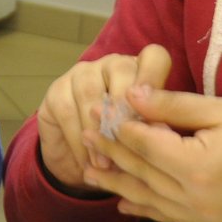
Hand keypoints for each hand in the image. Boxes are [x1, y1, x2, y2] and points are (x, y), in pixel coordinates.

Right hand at [35, 44, 171, 192]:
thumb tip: (164, 136)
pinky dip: (79, 141)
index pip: (154, 57)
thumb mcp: (143, 144)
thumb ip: (153, 132)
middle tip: (130, 144)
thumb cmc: (121, 149)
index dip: (154, 78)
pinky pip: (68, 111)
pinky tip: (89, 163)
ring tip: (107, 163)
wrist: (80, 162)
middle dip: (127, 110)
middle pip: (121, 69)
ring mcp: (82, 73)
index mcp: (142, 72)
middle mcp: (112, 65)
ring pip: (91, 91)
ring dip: (100, 130)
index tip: (152, 112)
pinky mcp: (57, 90)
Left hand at [81, 84, 221, 221]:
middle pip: (141, 173)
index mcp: (197, 167)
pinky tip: (124, 202)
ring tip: (89, 171)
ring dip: (118, 184)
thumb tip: (132, 95)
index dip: (118, 127)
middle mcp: (195, 199)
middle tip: (83, 135)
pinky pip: (167, 215)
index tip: (97, 112)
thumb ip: (174, 105)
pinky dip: (144, 206)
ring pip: (148, 199)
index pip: (144, 145)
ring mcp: (203, 217)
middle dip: (110, 153)